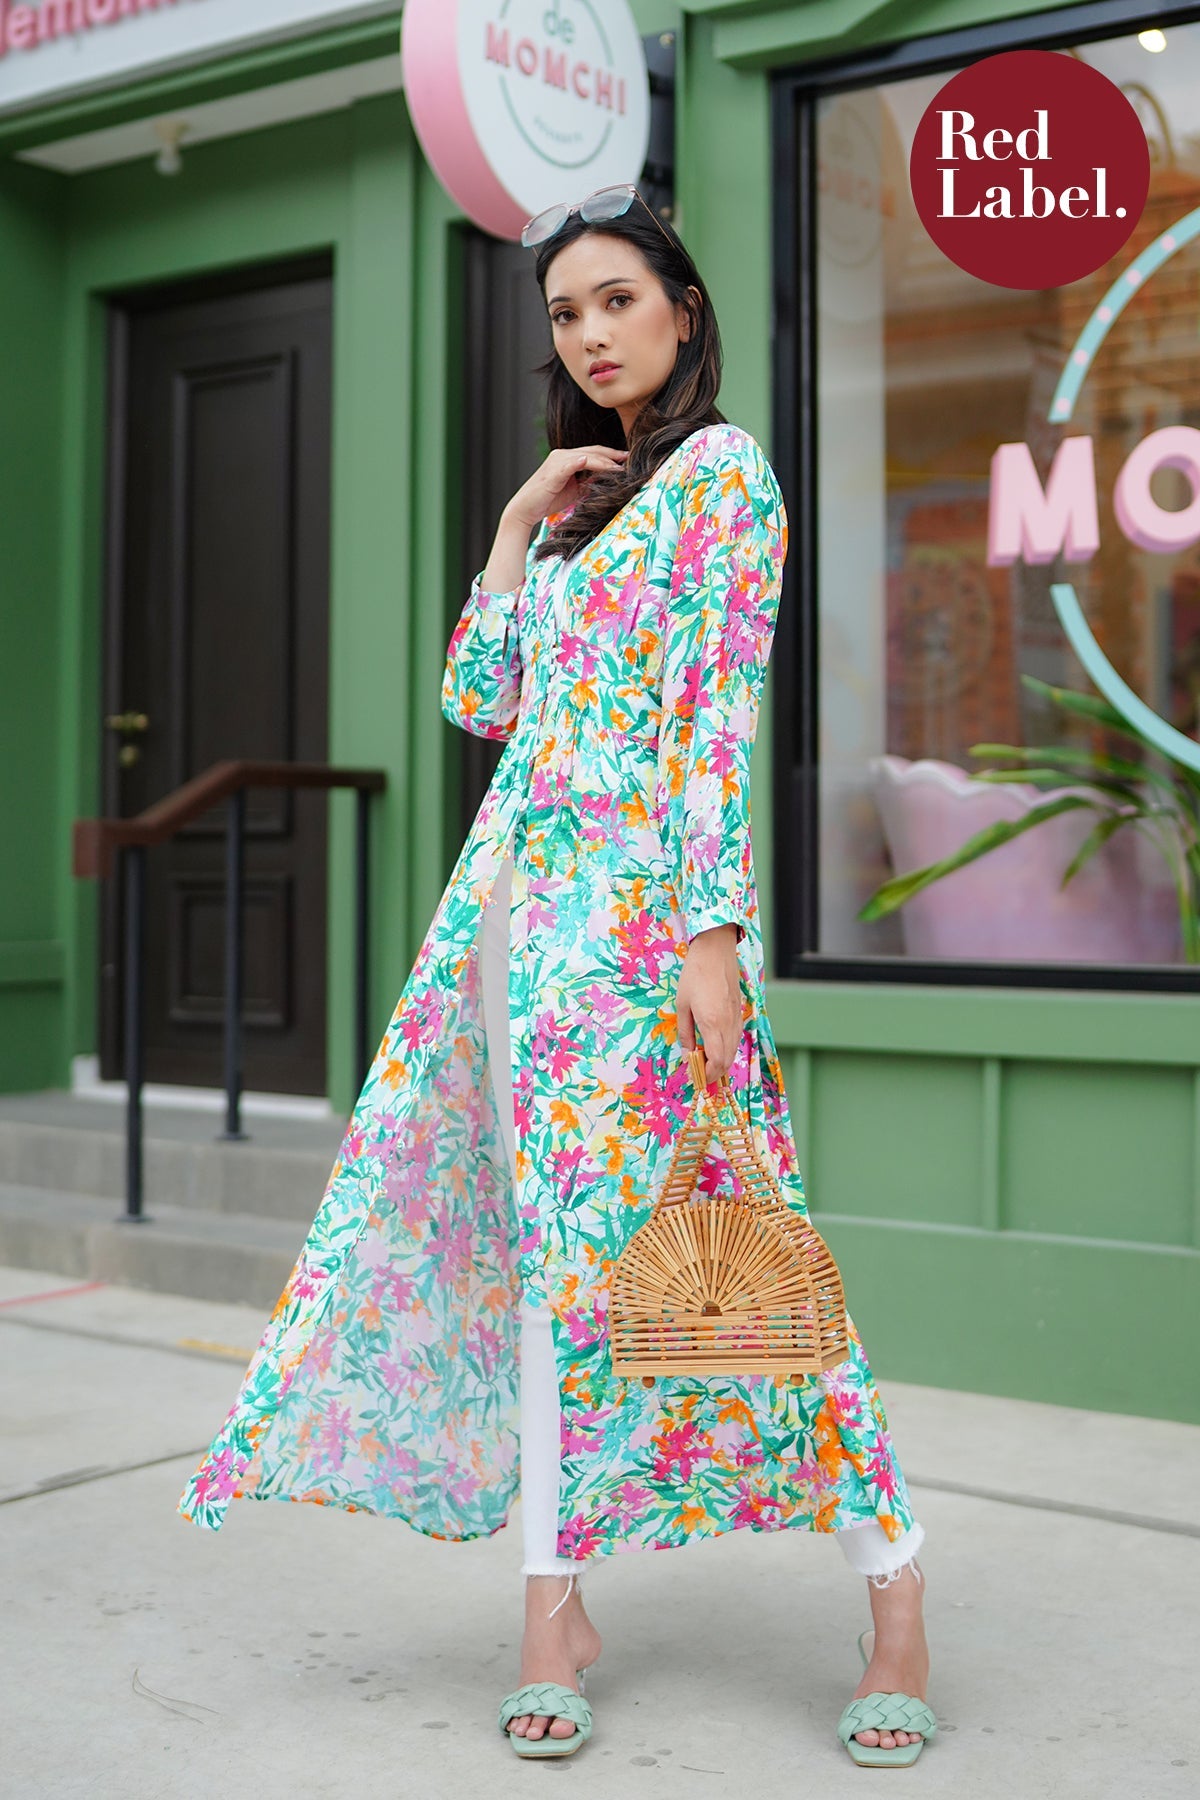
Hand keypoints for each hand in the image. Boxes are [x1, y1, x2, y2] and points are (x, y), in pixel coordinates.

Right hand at [504, 445, 628, 529]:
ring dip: (607, 462)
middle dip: (613, 455)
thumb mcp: (574, 491)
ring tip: (621, 469)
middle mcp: (562, 454)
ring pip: (588, 456)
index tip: (626, 460)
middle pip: (594, 451)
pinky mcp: (555, 469)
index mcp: (567, 458)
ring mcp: (558, 460)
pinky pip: (576, 463)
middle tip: (630, 458)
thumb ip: (588, 483)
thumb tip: (607, 483)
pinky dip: (590, 463)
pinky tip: (605, 467)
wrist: (525, 510)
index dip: (611, 456)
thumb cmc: (548, 501)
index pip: (593, 453)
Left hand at [674, 924, 741, 1082]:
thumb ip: (685, 1032)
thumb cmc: (695, 975)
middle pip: (728, 1060)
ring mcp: (737, 1018)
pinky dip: (727, 1049)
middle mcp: (729, 1024)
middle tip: (699, 1074)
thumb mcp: (682, 1005)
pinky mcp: (740, 1012)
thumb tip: (687, 1053)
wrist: (716, 951)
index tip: (696, 1077)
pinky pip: (736, 1038)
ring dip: (722, 1061)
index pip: (716, 1061)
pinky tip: (715, 1046)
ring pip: (734, 1050)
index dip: (708, 1074)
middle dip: (714, 1072)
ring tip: (705, 1062)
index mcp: (712, 1023)